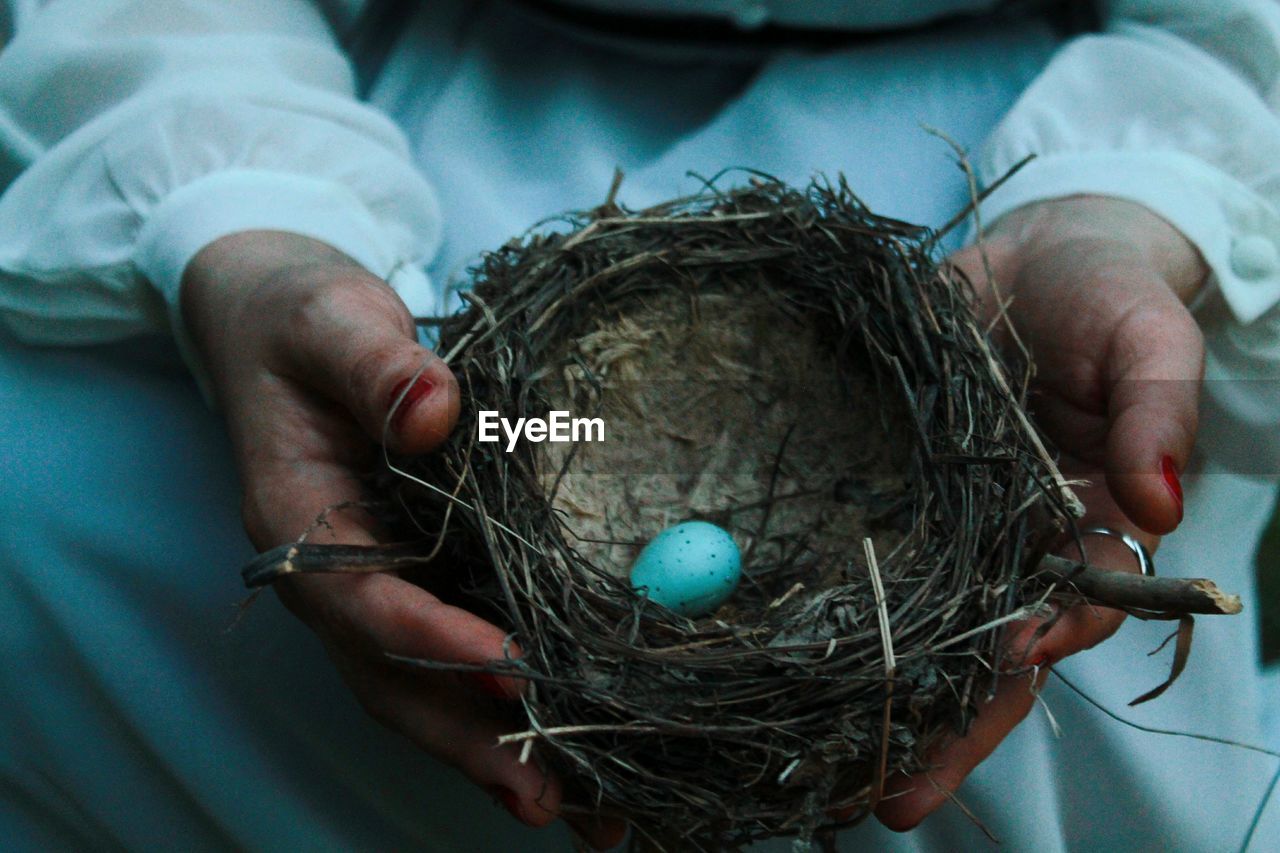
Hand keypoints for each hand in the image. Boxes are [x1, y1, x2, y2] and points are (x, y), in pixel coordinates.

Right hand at [181, 230, 624, 849]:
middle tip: (550, 800)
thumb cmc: (302, 315)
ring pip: (424, 688)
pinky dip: (502, 706)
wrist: (281, 321)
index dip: (432, 638)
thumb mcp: (331, 318)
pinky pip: (453, 655)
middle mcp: (330, 571)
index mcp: (295, 518)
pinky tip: (570, 744)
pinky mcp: (413, 578)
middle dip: (468, 741)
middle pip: (393, 677)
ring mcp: (371, 583)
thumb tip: (432, 410)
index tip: (512, 667)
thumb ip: (376, 365)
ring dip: (493, 750)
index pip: (361, 597)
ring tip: (579, 811)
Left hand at [874, 196, 1208, 828]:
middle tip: (893, 800)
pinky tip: (777, 660)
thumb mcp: (1149, 339)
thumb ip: (1158, 413)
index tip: (1007, 668)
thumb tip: (1159, 504)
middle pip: (980, 649)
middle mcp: (1006, 539)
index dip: (1041, 643)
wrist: (1033, 252)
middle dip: (944, 725)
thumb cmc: (1109, 297)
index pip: (1070, 609)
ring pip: (911, 622)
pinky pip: (854, 549)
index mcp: (1082, 522)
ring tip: (824, 771)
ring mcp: (940, 518)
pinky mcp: (879, 482)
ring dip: (874, 694)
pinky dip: (823, 605)